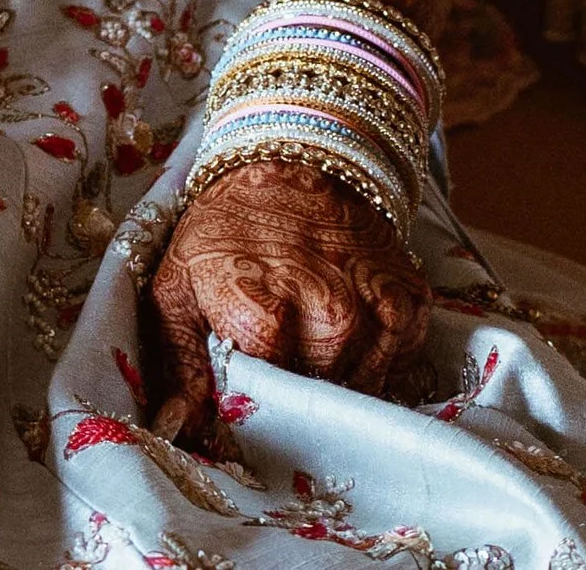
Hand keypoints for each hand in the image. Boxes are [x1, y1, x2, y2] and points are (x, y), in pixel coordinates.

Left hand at [146, 159, 438, 449]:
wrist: (288, 160)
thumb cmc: (226, 230)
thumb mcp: (178, 284)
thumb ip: (179, 360)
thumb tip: (177, 426)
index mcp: (265, 316)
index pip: (270, 405)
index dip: (252, 411)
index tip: (242, 400)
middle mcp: (328, 315)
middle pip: (319, 402)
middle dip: (296, 398)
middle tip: (278, 366)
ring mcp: (373, 304)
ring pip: (363, 386)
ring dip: (338, 379)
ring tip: (311, 348)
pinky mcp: (407, 292)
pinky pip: (403, 356)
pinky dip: (382, 358)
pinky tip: (354, 338)